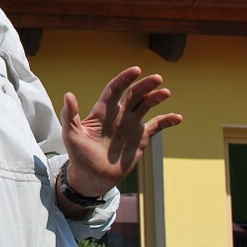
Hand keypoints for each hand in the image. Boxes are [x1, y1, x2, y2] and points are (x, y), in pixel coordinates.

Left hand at [61, 66, 181, 196]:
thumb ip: (70, 115)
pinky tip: (177, 117)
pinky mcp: (141, 138)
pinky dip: (167, 121)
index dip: (124, 79)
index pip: (115, 90)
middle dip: (144, 85)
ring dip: (156, 98)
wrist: (93, 176)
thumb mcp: (71, 135)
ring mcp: (131, 125)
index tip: (135, 70)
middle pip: (134, 95)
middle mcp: (119, 115)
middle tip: (156, 78)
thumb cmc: (79, 155)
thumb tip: (68, 95)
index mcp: (102, 111)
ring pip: (146, 106)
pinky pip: (156, 126)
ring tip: (165, 92)